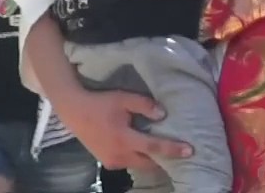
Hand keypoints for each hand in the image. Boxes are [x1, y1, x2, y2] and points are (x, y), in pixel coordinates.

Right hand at [53, 87, 191, 170]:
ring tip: (166, 153)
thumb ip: (145, 105)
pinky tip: (145, 151)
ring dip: (153, 161)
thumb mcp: (123, 98)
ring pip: (140, 165)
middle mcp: (120, 155)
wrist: (74, 111)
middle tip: (180, 153)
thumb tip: (164, 115)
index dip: (173, 149)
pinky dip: (140, 160)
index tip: (190, 150)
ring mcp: (113, 161)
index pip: (154, 147)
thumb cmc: (101, 103)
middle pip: (150, 163)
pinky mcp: (108, 162)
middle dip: (166, 160)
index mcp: (124, 139)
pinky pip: (129, 164)